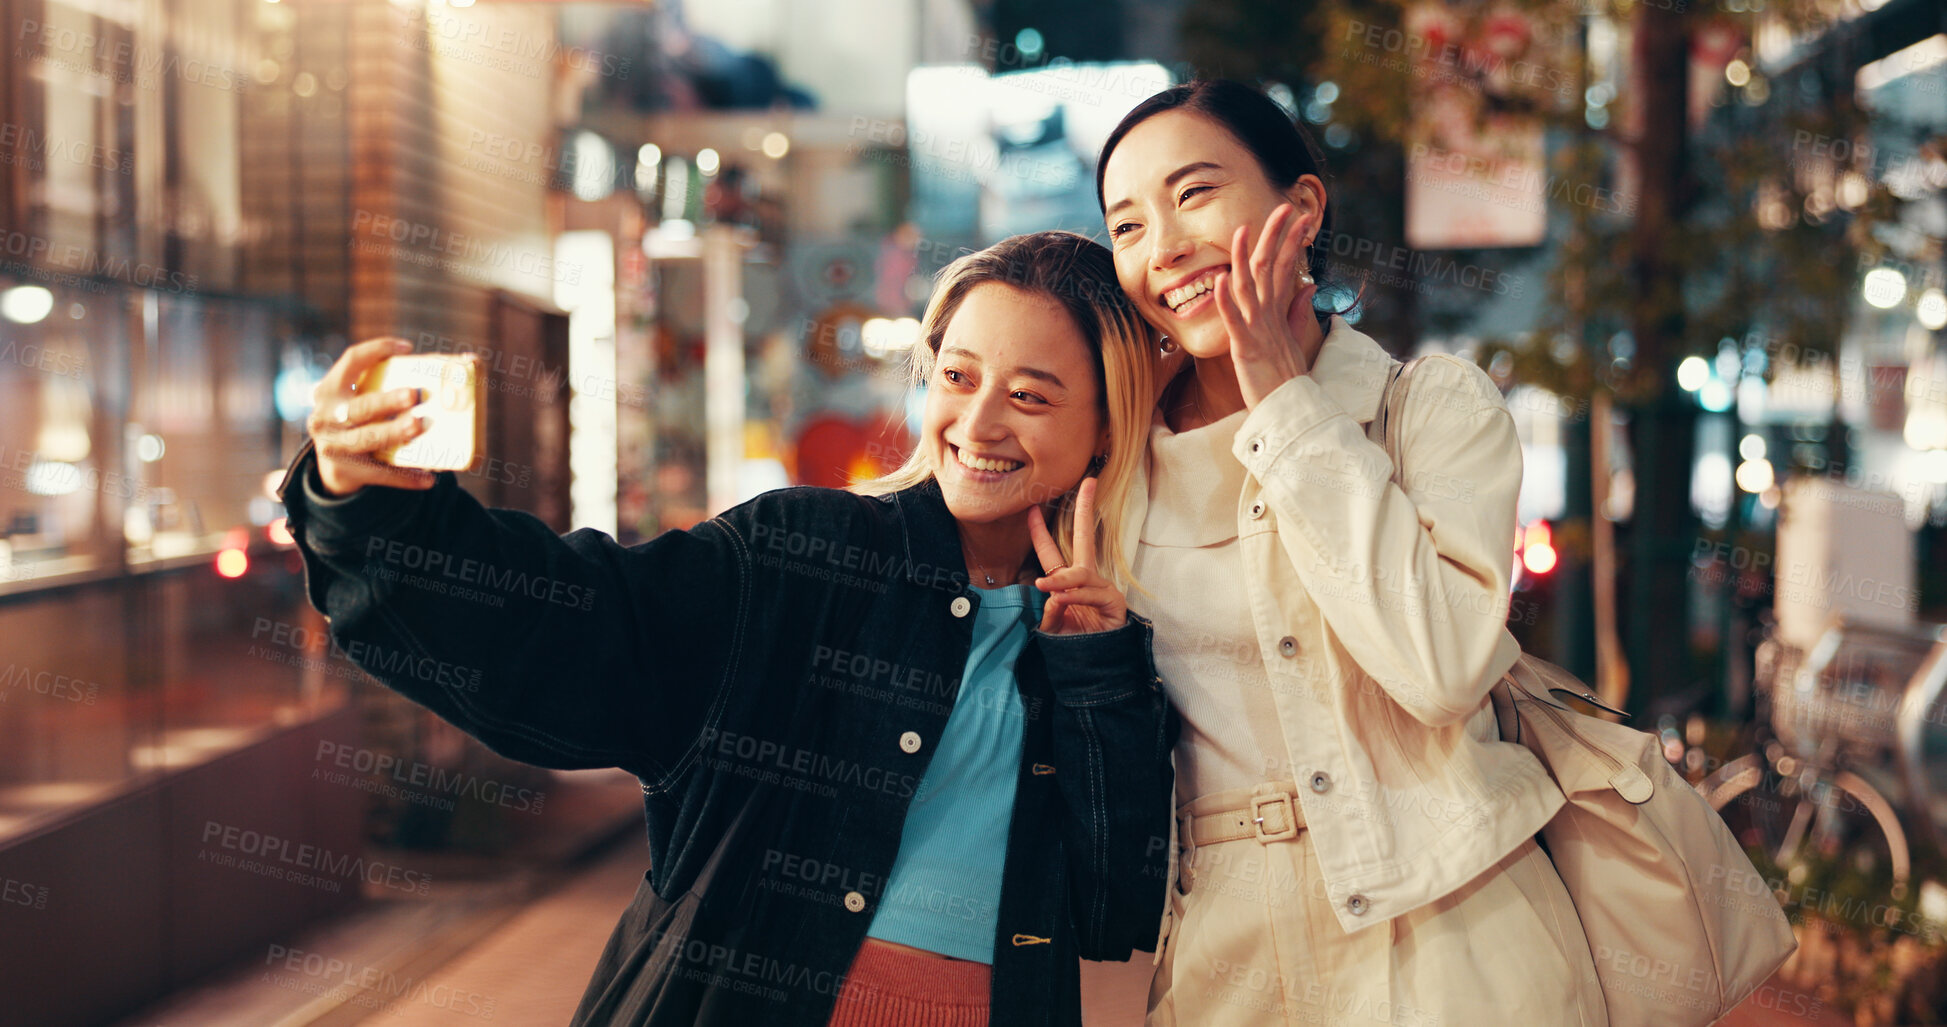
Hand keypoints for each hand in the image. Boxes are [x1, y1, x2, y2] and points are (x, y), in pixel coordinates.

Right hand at [306, 337, 435, 496]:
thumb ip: (383, 387)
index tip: (407, 348)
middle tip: (414, 395)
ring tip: (418, 425)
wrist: (333, 468)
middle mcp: (326, 417)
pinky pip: (381, 474)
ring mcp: (334, 446)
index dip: (376, 350)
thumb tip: (456, 371)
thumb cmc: (359, 423)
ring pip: (368, 438)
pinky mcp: (347, 472)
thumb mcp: (356, 402)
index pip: (351, 361)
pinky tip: (428, 478)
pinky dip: (405, 476)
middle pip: (361, 406)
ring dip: (394, 432)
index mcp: (331, 390)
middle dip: (387, 400)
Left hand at [1026, 477, 1126, 634]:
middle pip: (1085, 538)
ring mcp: (1102, 588)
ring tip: (1045, 586)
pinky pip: (1092, 594)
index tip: (1030, 508)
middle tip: (1088, 484)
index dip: (1040, 532)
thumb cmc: (1074, 644)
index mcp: (1068, 582)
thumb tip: (1051, 592)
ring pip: (1081, 574)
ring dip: (1062, 579)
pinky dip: (1076, 596)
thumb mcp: (1053, 626)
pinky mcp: (1114, 602)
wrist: (1096, 667)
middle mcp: (1086, 579)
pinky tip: (1063, 598)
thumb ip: (1048, 610)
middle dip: (1086, 510)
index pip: (1052, 552)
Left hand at [1212, 203, 1322, 409]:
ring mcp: (1258, 330)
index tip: (1301, 218)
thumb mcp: (1292, 340)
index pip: (1285, 269)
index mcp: (1278, 313)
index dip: (1292, 242)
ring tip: (1240, 231)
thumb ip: (1297, 312)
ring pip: (1250, 287)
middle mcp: (1269, 316)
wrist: (1289, 411)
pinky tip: (1220, 279)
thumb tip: (1307, 288)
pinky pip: (1235, 320)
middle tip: (1285, 208)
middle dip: (1277, 236)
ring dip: (1243, 257)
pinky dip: (1227, 300)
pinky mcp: (1246, 347)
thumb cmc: (1286, 379)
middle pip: (1271, 268)